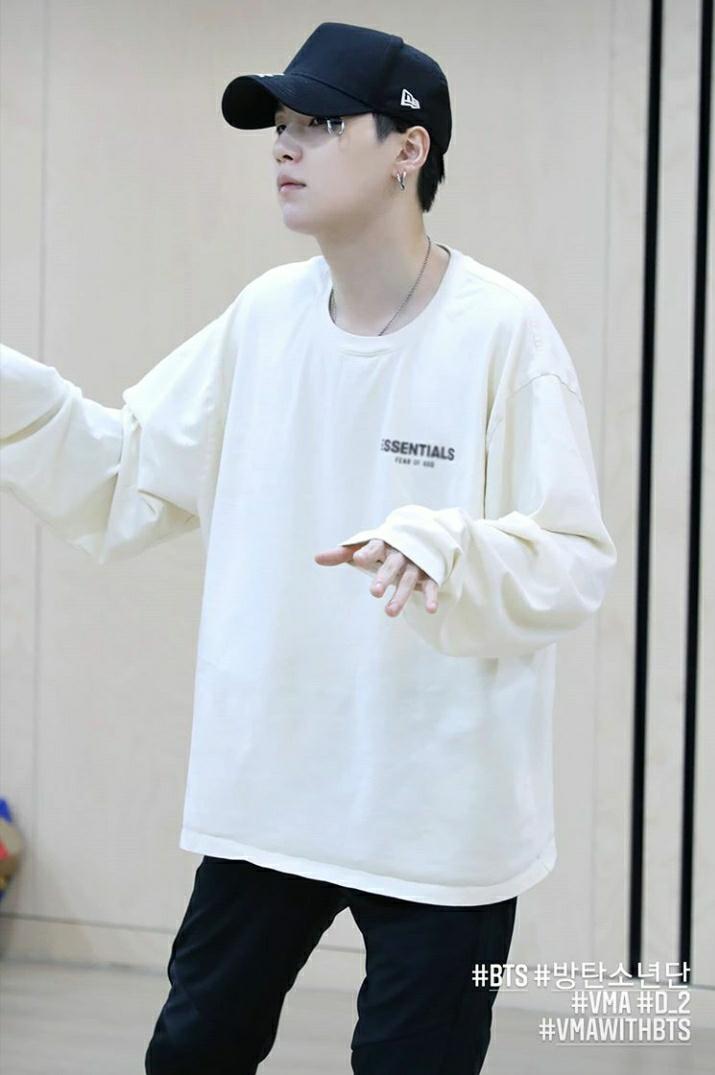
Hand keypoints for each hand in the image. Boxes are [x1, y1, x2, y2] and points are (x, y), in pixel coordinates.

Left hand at [314, 538, 439, 616]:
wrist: (420, 538)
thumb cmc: (385, 547)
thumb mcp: (365, 547)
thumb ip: (343, 553)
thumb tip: (316, 558)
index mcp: (384, 544)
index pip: (374, 546)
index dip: (367, 552)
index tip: (358, 558)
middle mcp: (401, 553)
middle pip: (392, 565)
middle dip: (384, 577)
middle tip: (374, 592)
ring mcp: (416, 564)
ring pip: (409, 579)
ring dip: (401, 595)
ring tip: (389, 613)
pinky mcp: (429, 574)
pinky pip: (431, 586)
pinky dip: (431, 597)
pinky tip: (430, 610)